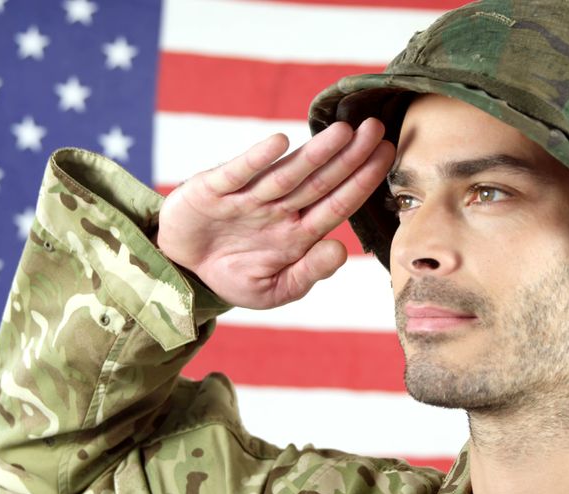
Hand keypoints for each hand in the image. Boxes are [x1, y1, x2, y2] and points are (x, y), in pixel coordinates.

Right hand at [157, 118, 393, 309]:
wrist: (181, 272)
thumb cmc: (234, 276)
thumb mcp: (273, 290)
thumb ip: (307, 274)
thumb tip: (339, 251)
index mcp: (297, 232)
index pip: (337, 203)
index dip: (363, 180)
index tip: (387, 156)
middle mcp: (278, 209)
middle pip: (320, 180)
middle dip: (350, 155)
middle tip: (377, 129)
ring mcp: (247, 197)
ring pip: (287, 173)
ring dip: (315, 153)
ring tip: (343, 131)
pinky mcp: (213, 190)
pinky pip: (238, 173)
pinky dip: (257, 159)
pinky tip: (280, 143)